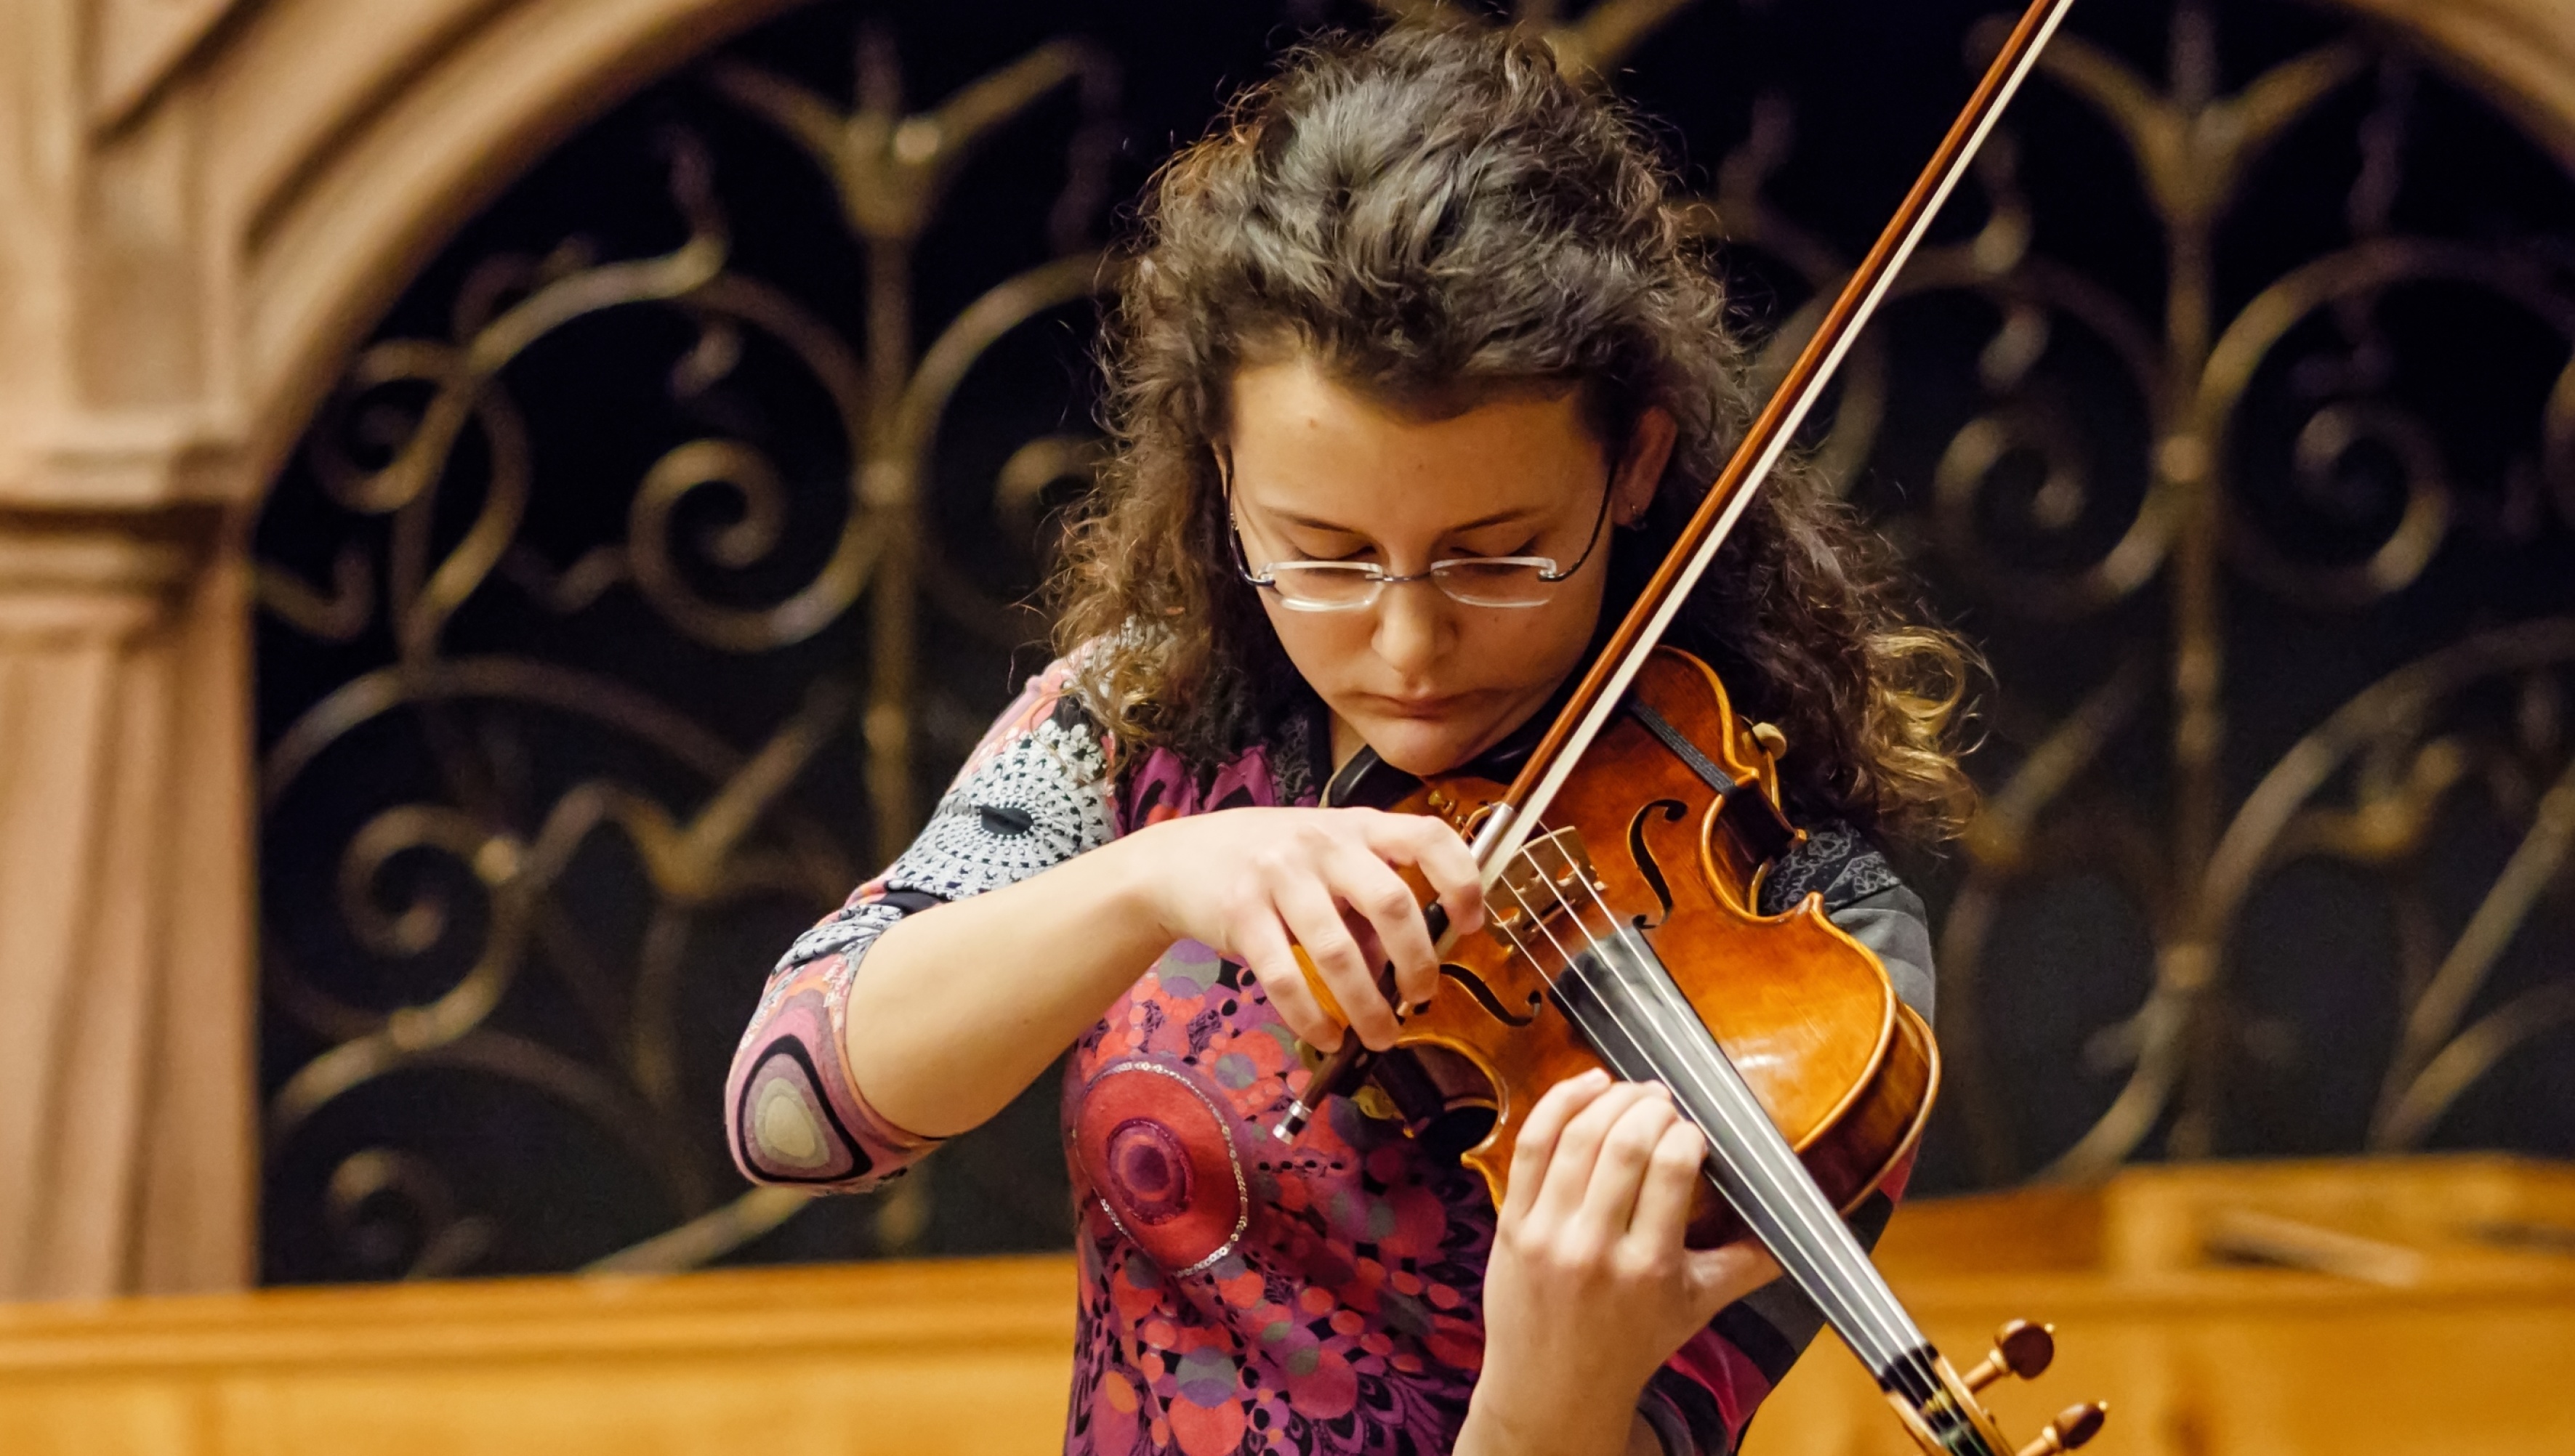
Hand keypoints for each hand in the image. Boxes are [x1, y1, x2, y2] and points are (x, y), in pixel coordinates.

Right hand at [1125, 807, 1482, 1050]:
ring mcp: (1280, 875)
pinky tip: (1326, 1037)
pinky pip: (1285, 978)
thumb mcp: (1327, 864)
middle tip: (1423, 997)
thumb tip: (1404, 970)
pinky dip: (1312, 1018)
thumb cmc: (1272, 863)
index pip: (1429, 837)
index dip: (1462, 881)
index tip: (1471, 926)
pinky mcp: (1241, 913)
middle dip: (1418, 963)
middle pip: (1392, 905)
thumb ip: (1367, 906)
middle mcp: (1324, 843)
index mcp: (1358, 825)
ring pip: (1340, 953)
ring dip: (1369, 1006)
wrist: (1180, 858)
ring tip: (1382, 1035)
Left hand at [1463, 1070, 1784, 1455]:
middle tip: (1665, 1103)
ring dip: (1610, 1098)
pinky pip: (1530, 1145)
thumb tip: (1803, 1231)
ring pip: (1578, 1136)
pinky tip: (1585, 1086)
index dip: (1688, 1133)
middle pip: (1625, 1143)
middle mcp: (1596, 1248)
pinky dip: (1558, 1104)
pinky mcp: (1511, 1223)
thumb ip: (1747, 1265)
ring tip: (1632, 1092)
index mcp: (1649, 1267)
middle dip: (1651, 1107)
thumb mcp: (1696, 1309)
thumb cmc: (1629, 1345)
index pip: (1673, 1168)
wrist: (1553, 1390)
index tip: (1695, 1132)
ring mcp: (1547, 1233)